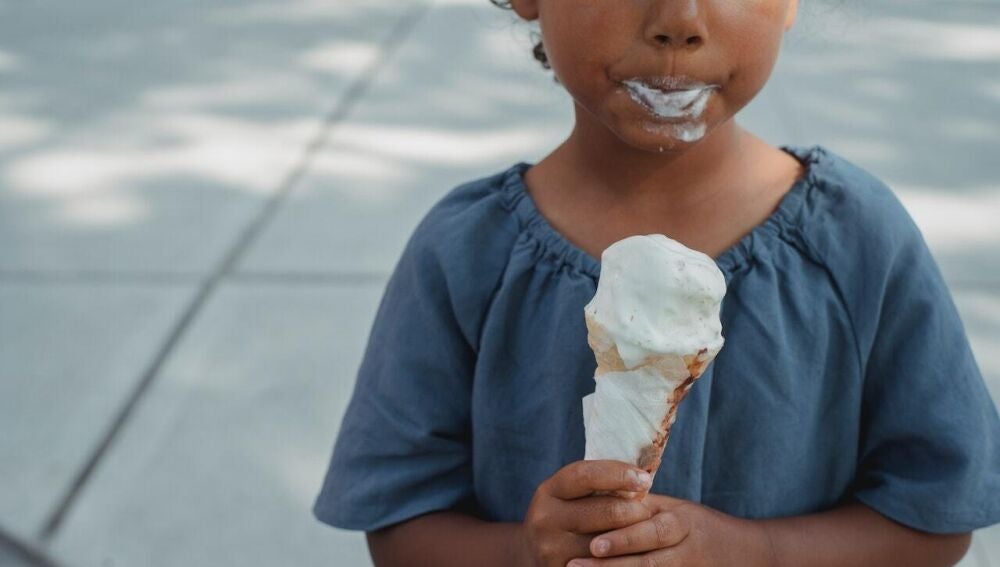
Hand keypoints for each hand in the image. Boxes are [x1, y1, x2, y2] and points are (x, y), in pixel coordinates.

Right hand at [520, 460, 655, 566]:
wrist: (538, 553)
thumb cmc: (569, 516)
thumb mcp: (573, 495)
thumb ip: (598, 485)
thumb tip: (641, 478)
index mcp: (549, 491)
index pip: (586, 475)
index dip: (619, 474)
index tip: (645, 478)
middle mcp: (545, 519)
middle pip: (606, 510)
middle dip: (636, 510)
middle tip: (650, 513)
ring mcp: (552, 549)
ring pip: (609, 542)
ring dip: (633, 536)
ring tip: (644, 532)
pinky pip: (604, 564)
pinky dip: (622, 557)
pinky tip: (631, 552)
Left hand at [568, 493, 775, 566]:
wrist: (746, 553)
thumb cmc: (699, 526)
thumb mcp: (675, 508)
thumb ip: (641, 506)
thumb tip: (599, 493)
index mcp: (682, 522)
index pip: (652, 531)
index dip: (624, 539)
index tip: (593, 542)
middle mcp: (687, 549)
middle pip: (649, 562)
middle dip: (613, 565)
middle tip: (576, 565)